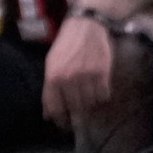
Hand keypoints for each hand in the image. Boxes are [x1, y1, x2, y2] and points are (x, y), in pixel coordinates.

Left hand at [42, 12, 118, 127]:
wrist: (86, 26)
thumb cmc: (66, 46)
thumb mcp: (51, 64)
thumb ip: (49, 89)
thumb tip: (48, 114)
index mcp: (52, 77)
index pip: (55, 107)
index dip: (60, 120)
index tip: (64, 126)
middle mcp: (68, 79)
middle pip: (74, 109)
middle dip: (76, 116)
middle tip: (79, 118)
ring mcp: (86, 77)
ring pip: (90, 104)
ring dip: (90, 105)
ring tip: (88, 99)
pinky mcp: (102, 74)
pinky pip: (103, 96)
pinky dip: (101, 96)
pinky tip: (98, 89)